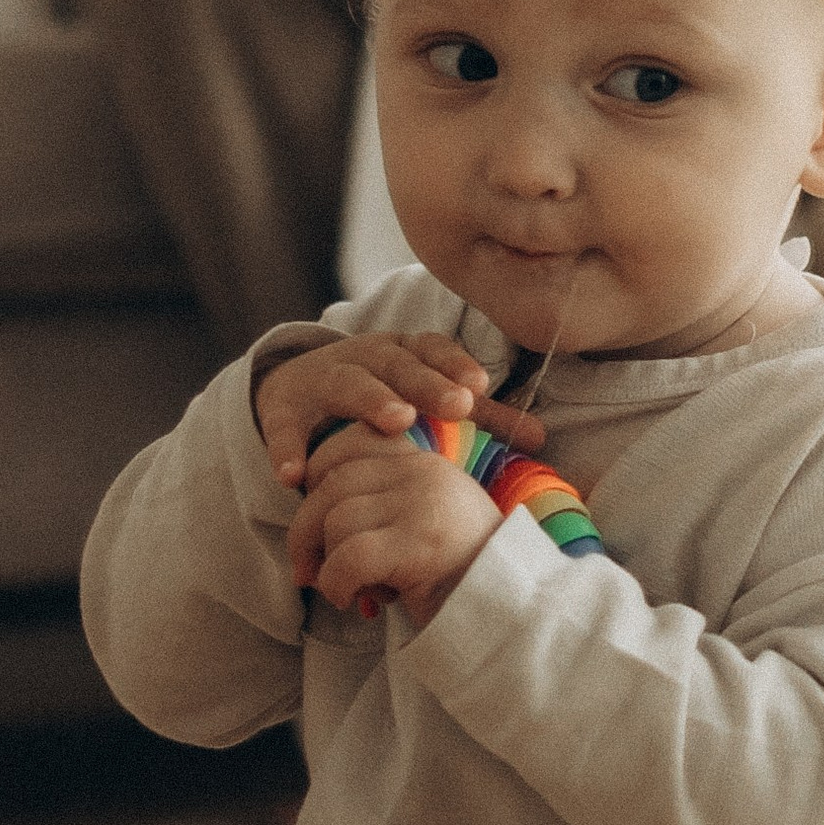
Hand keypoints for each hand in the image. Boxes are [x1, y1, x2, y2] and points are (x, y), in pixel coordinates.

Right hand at [255, 330, 541, 489]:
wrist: (296, 386)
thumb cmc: (382, 393)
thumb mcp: (424, 395)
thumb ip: (479, 417)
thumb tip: (540, 438)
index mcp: (403, 352)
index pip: (433, 349)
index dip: (455, 364)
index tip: (480, 385)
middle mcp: (364, 357)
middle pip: (398, 364)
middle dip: (428, 383)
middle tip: (457, 405)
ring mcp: (322, 379)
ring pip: (348, 384)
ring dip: (372, 400)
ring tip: (397, 421)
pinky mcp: (283, 409)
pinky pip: (284, 428)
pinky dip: (288, 448)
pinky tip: (295, 475)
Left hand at [286, 428, 503, 628]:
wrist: (507, 611)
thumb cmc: (454, 577)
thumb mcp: (420, 524)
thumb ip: (380, 506)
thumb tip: (310, 520)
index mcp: (424, 462)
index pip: (352, 443)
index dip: (317, 477)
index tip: (315, 521)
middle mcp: (425, 472)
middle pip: (332, 484)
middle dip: (305, 531)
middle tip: (306, 572)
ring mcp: (424, 503)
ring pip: (337, 521)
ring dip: (328, 565)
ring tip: (350, 591)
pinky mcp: (421, 542)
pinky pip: (349, 557)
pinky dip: (337, 584)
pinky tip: (354, 602)